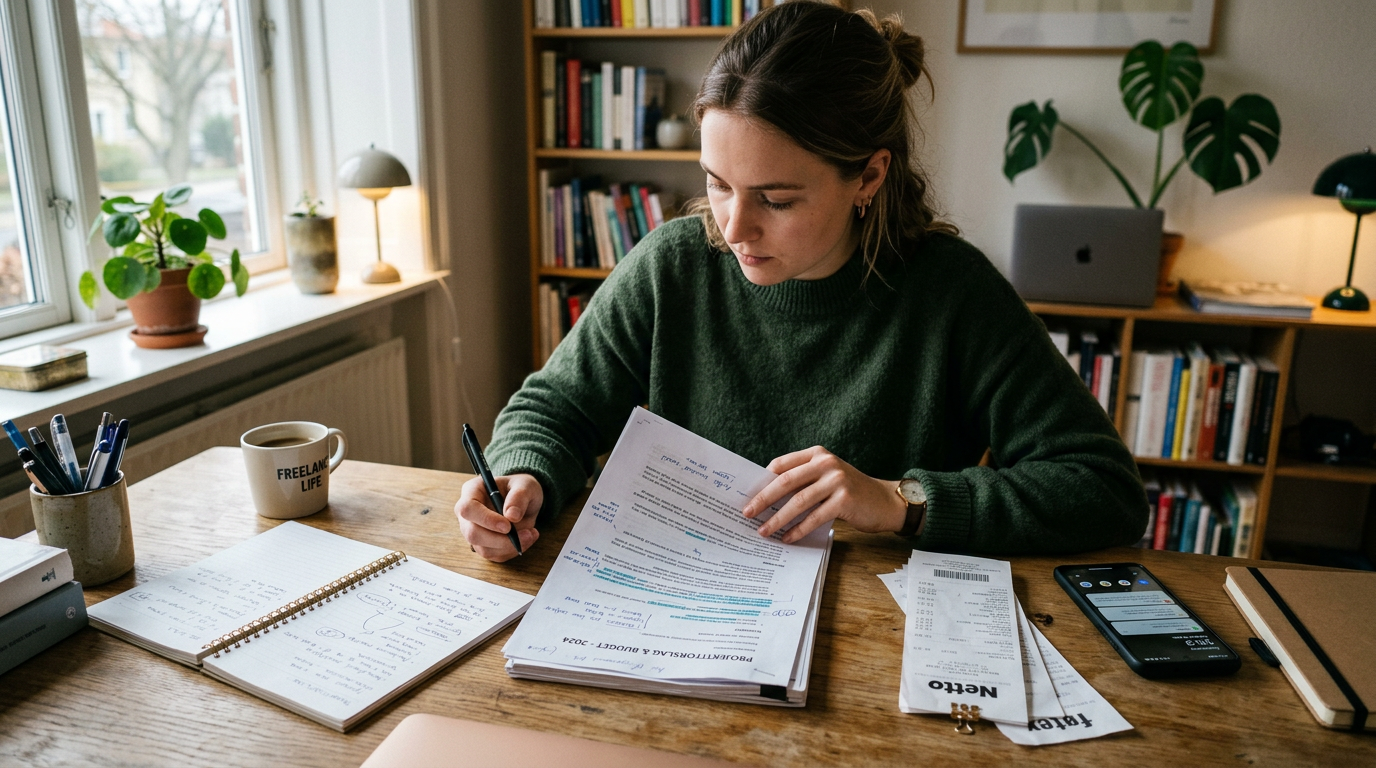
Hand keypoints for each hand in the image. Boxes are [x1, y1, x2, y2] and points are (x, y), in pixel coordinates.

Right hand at [456, 473, 541, 561]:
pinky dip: (513, 550)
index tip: (507, 526)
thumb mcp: (526, 485)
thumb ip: (519, 496)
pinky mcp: (483, 545)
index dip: (486, 519)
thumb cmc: (520, 488)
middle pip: (472, 533)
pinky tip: (526, 539)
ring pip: (484, 549)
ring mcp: (473, 531)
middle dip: (500, 539)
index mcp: (472, 491)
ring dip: (510, 546)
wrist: (524, 501)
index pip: (467, 509)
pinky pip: (495, 555)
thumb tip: (512, 516)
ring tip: (531, 534)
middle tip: (526, 534)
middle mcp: (468, 514)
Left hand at [742, 446, 906, 543]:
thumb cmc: (850, 491)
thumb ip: (803, 480)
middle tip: (747, 513)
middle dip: (763, 499)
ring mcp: (836, 480)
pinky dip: (798, 530)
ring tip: (764, 531)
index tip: (746, 495)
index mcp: (817, 454)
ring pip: (798, 501)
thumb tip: (766, 497)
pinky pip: (814, 517)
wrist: (885, 501)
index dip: (762, 480)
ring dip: (778, 519)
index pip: (781, 465)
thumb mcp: (827, 477)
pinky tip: (788, 538)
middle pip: (785, 481)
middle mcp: (826, 463)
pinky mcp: (844, 500)